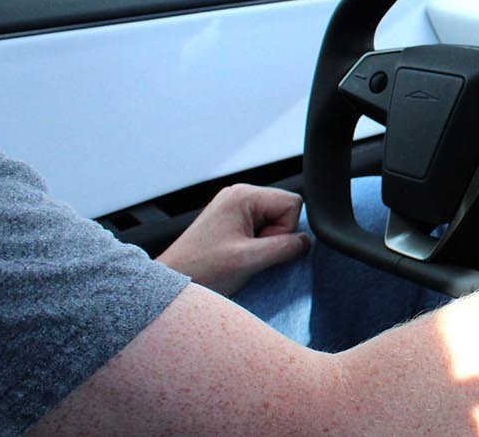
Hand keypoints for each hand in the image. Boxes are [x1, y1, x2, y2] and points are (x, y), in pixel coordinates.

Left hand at [156, 184, 311, 295]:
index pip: (292, 203)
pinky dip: (256, 246)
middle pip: (284, 211)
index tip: (261, 246)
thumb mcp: (249, 259)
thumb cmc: (200, 268)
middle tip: (249, 253)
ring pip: (274, 223)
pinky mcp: (231, 223)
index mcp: (243, 195)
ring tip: (241, 256)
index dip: (285, 229)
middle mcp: (239, 196)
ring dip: (264, 244)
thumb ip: (285, 247)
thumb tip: (306, 242)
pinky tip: (239, 256)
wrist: (172, 283)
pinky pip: (261, 230)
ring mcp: (234, 209)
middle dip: (275, 237)